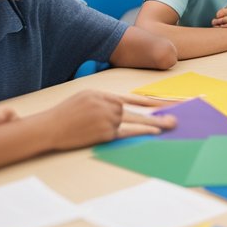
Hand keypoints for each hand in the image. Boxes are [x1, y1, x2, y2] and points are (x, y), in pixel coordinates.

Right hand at [42, 91, 175, 149]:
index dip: (151, 101)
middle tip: (177, 116)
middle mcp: (105, 104)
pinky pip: (126, 132)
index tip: (167, 102)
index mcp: (101, 94)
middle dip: (159, 112)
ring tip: (170, 124)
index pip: (131, 98)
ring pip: (132, 121)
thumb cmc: (65, 115)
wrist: (48, 127)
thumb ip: (104, 101)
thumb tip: (122, 109)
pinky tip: (153, 131)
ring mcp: (105, 118)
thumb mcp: (84, 98)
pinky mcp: (103, 132)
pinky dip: (141, 131)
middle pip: (137, 109)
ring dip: (153, 123)